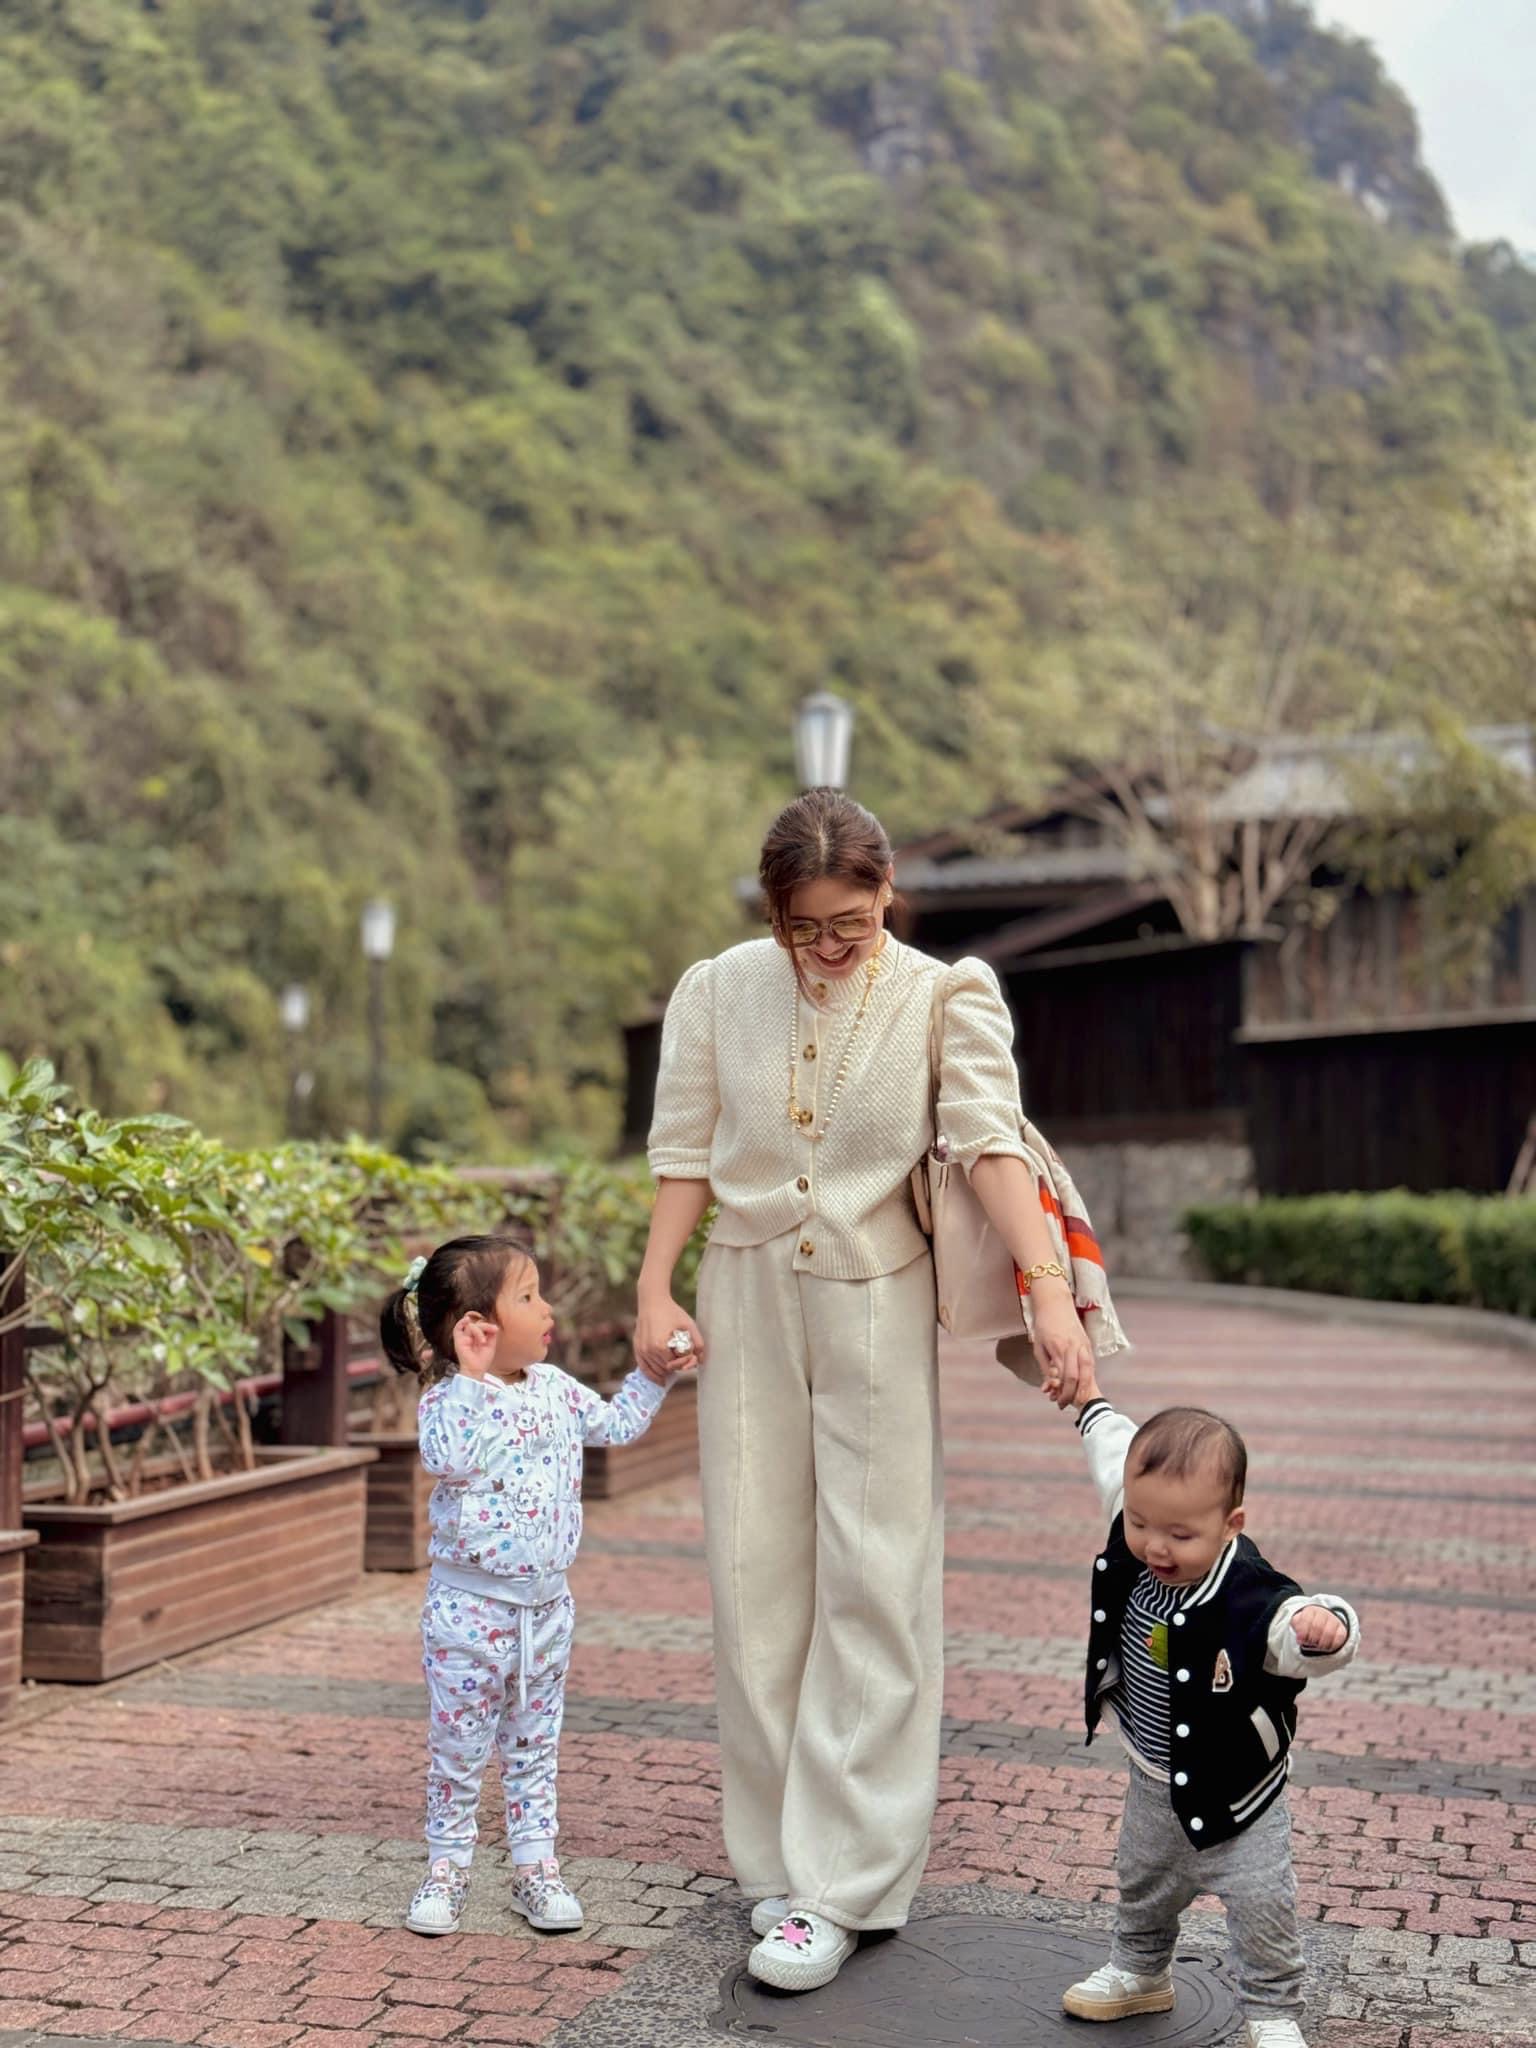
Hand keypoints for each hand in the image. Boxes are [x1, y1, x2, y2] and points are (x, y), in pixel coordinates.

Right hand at [451, 1312, 499, 1380]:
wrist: (476, 1370)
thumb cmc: (483, 1360)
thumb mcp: (491, 1345)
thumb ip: (491, 1334)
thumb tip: (494, 1325)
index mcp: (478, 1336)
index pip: (482, 1325)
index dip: (488, 1325)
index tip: (495, 1329)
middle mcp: (471, 1336)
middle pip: (477, 1324)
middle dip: (486, 1326)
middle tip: (493, 1331)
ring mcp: (464, 1338)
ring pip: (471, 1326)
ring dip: (478, 1331)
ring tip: (483, 1342)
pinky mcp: (458, 1341)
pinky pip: (457, 1329)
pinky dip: (461, 1323)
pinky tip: (466, 1320)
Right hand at [634, 1295, 705, 1380]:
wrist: (652, 1301)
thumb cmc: (672, 1312)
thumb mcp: (688, 1325)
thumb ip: (697, 1343)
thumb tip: (702, 1360)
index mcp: (660, 1346)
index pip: (674, 1365)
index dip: (684, 1363)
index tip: (691, 1357)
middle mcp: (648, 1350)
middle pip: (665, 1369)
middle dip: (676, 1367)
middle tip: (685, 1361)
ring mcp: (641, 1350)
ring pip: (655, 1370)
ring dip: (666, 1371)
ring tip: (675, 1366)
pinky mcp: (637, 1348)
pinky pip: (643, 1368)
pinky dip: (652, 1375)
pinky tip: (661, 1380)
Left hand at [1032, 1281, 1094, 1408]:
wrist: (1055, 1302)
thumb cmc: (1044, 1324)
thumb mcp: (1038, 1347)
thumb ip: (1045, 1368)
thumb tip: (1048, 1388)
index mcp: (1060, 1349)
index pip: (1064, 1378)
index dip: (1060, 1392)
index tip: (1055, 1401)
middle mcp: (1074, 1348)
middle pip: (1079, 1377)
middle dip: (1073, 1395)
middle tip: (1065, 1404)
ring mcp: (1083, 1345)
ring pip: (1089, 1372)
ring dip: (1083, 1388)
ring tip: (1077, 1399)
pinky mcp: (1088, 1344)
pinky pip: (1090, 1364)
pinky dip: (1087, 1377)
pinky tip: (1082, 1385)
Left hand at [1290, 1604, 1348, 1653]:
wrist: (1324, 1619)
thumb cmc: (1309, 1623)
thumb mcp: (1299, 1622)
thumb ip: (1297, 1627)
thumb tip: (1299, 1638)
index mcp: (1311, 1610)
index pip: (1306, 1620)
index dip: (1302, 1632)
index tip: (1300, 1641)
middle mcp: (1324, 1613)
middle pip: (1317, 1627)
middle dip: (1311, 1639)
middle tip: (1309, 1644)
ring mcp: (1334, 1620)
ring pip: (1328, 1633)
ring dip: (1321, 1643)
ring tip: (1317, 1646)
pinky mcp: (1342, 1629)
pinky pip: (1339, 1638)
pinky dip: (1332, 1645)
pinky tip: (1326, 1647)